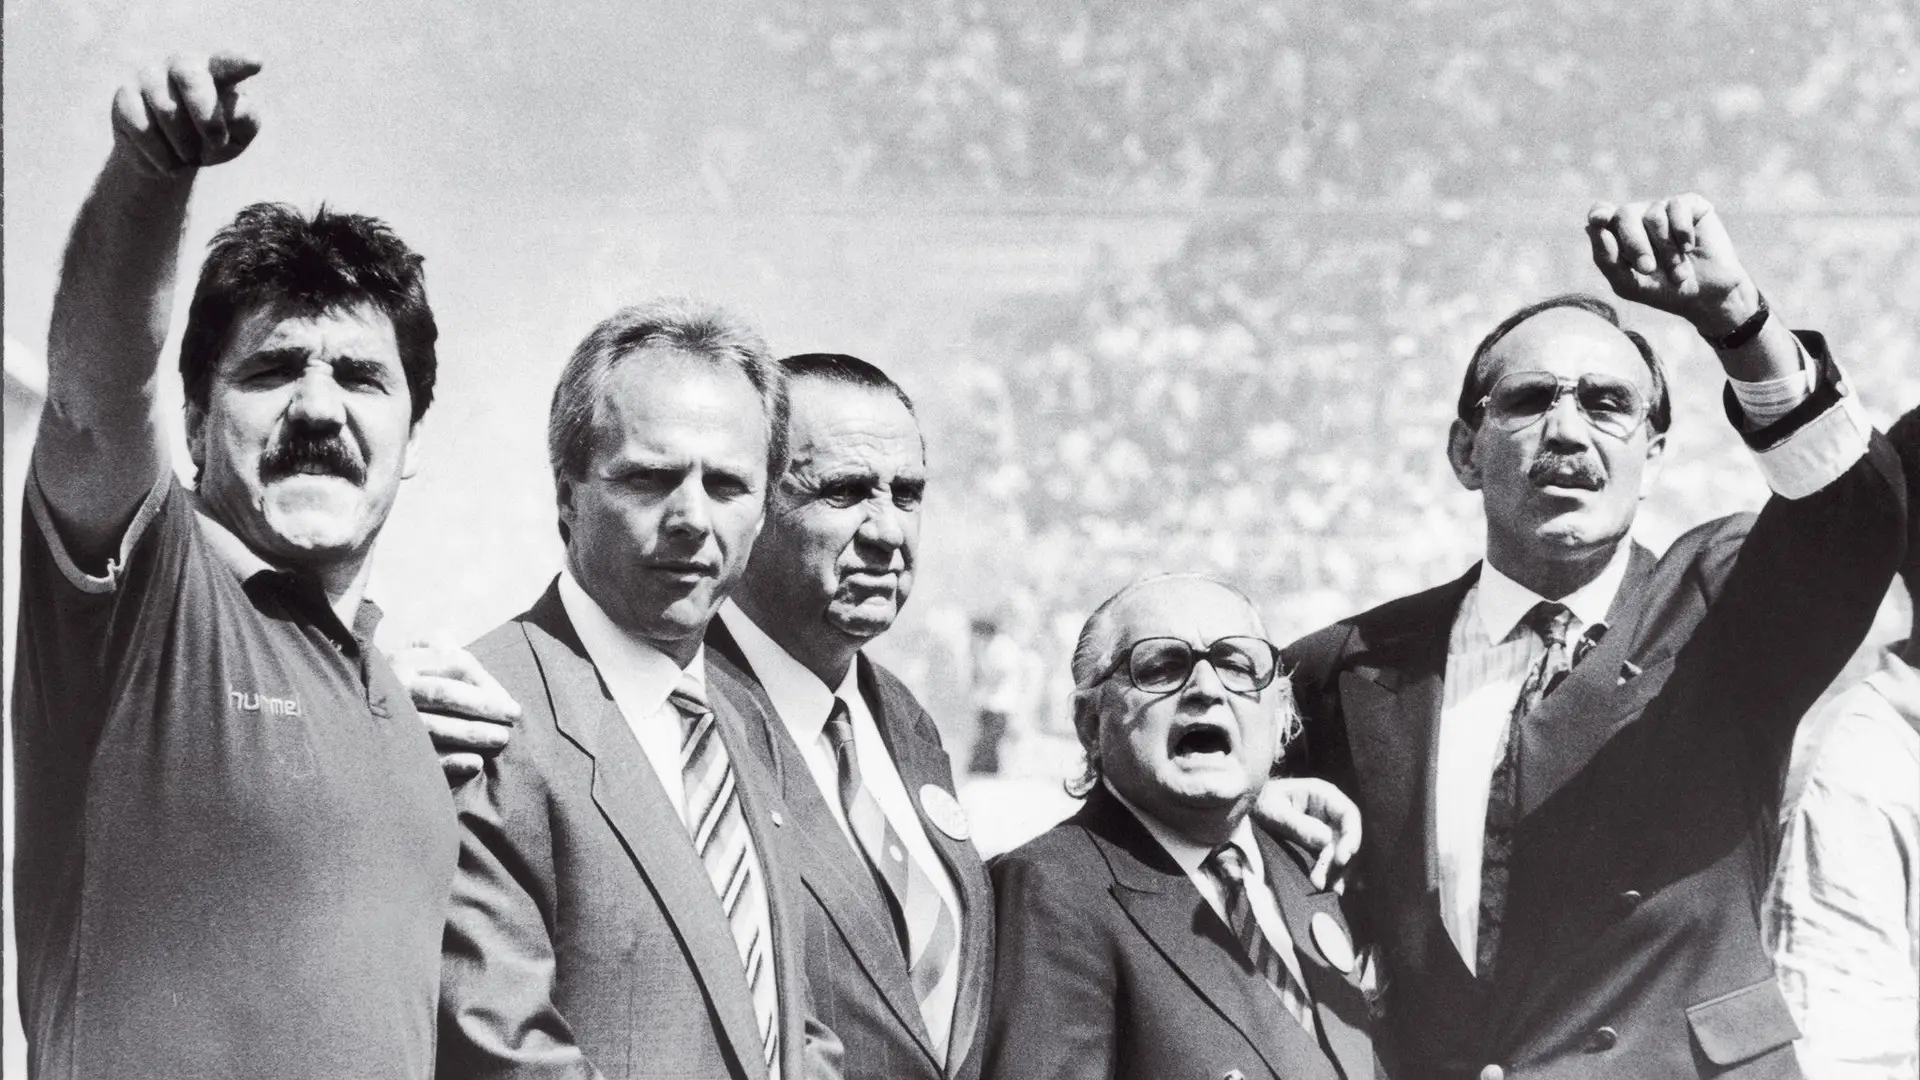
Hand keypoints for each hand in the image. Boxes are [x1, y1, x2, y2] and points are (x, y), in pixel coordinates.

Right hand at [111, 52, 261, 177]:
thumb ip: (244, 119)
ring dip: (184, 145)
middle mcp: (181, 66)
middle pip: (190, 75)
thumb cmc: (213, 139)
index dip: (239, 63)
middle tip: (216, 142)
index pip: (227, 63)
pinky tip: (168, 164)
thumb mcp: (238, 135)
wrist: (172, 159)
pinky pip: (142, 127)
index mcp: (216, 71)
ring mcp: (149, 77)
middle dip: (205, 112)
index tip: (256, 63)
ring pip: (166, 108)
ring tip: (190, 158)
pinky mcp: (125, 97)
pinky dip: (160, 154)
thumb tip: (234, 109)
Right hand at [388, 640, 520, 783]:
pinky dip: (449, 761)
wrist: (347, 711)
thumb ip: (437, 645)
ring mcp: (390, 720)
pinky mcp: (388, 749)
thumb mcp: (411, 652)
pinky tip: (474, 763)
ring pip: (434, 726)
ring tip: (500, 738)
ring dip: (470, 733)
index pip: (456, 665)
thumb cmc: (395, 678)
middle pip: (446, 694)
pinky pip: (421, 757)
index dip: (487, 682)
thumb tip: (455, 645)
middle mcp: (396, 687)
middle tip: (514, 716)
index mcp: (406, 660)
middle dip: (484, 705)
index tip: (509, 700)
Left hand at [1253, 777, 1361, 891]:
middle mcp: (1329, 812)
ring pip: (1339, 853)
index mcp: (1323, 795)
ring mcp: (1325, 830)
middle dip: (1337, 861)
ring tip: (1323, 888)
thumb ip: (1297, 824)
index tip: (1343, 858)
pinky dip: (1329, 874)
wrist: (1247, 808)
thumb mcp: (1273, 810)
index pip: (1348, 814)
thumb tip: (1326, 840)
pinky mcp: (1318, 846)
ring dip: (1334, 872)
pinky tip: (1326, 888)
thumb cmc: (1260, 801)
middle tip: (1321, 881)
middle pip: (1345, 838)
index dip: (1351, 836)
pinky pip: (1329, 861)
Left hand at [1586, 193, 1761, 337]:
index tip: (1598, 220)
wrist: (1705, 296)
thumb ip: (1606, 259)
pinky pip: (1678, 207)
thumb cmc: (1662, 290)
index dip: (1599, 214)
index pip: (1601, 214)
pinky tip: (1690, 249)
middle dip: (1635, 245)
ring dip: (1665, 249)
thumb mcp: (1628, 284)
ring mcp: (1664, 209)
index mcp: (1619, 234)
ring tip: (1677, 271)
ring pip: (1653, 215)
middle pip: (1625, 215)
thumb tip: (1592, 227)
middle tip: (1648, 269)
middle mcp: (1639, 217)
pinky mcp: (1690, 205)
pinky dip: (1682, 232)